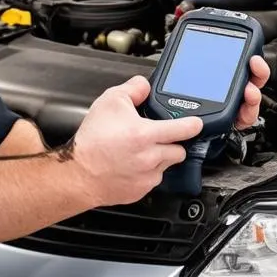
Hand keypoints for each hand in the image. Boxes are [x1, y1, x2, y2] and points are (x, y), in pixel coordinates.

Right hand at [70, 55, 269, 206]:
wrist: (77, 173)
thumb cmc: (91, 141)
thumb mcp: (109, 101)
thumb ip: (133, 89)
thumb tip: (144, 86)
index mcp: (145, 134)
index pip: (183, 128)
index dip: (194, 124)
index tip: (198, 123)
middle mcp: (150, 157)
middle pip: (178, 149)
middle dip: (172, 142)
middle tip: (158, 136)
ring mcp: (147, 177)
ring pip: (166, 164)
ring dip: (160, 157)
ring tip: (140, 150)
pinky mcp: (141, 190)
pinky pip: (153, 179)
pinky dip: (147, 172)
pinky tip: (132, 164)